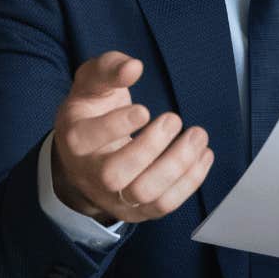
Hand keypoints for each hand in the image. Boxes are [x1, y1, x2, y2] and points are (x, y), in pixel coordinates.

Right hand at [51, 51, 213, 222]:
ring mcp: (113, 197)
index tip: (145, 110)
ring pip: (143, 194)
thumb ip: (109, 69)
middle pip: (114, 174)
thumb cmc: (93, 112)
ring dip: (177, 165)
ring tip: (198, 136)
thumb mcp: (92, 84)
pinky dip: (190, 181)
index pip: (88, 138)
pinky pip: (164, 205)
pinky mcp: (137, 210)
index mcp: (75, 139)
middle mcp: (89, 174)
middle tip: (174, 119)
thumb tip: (133, 67)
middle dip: (150, 148)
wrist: (87, 157)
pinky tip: (203, 155)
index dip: (116, 125)